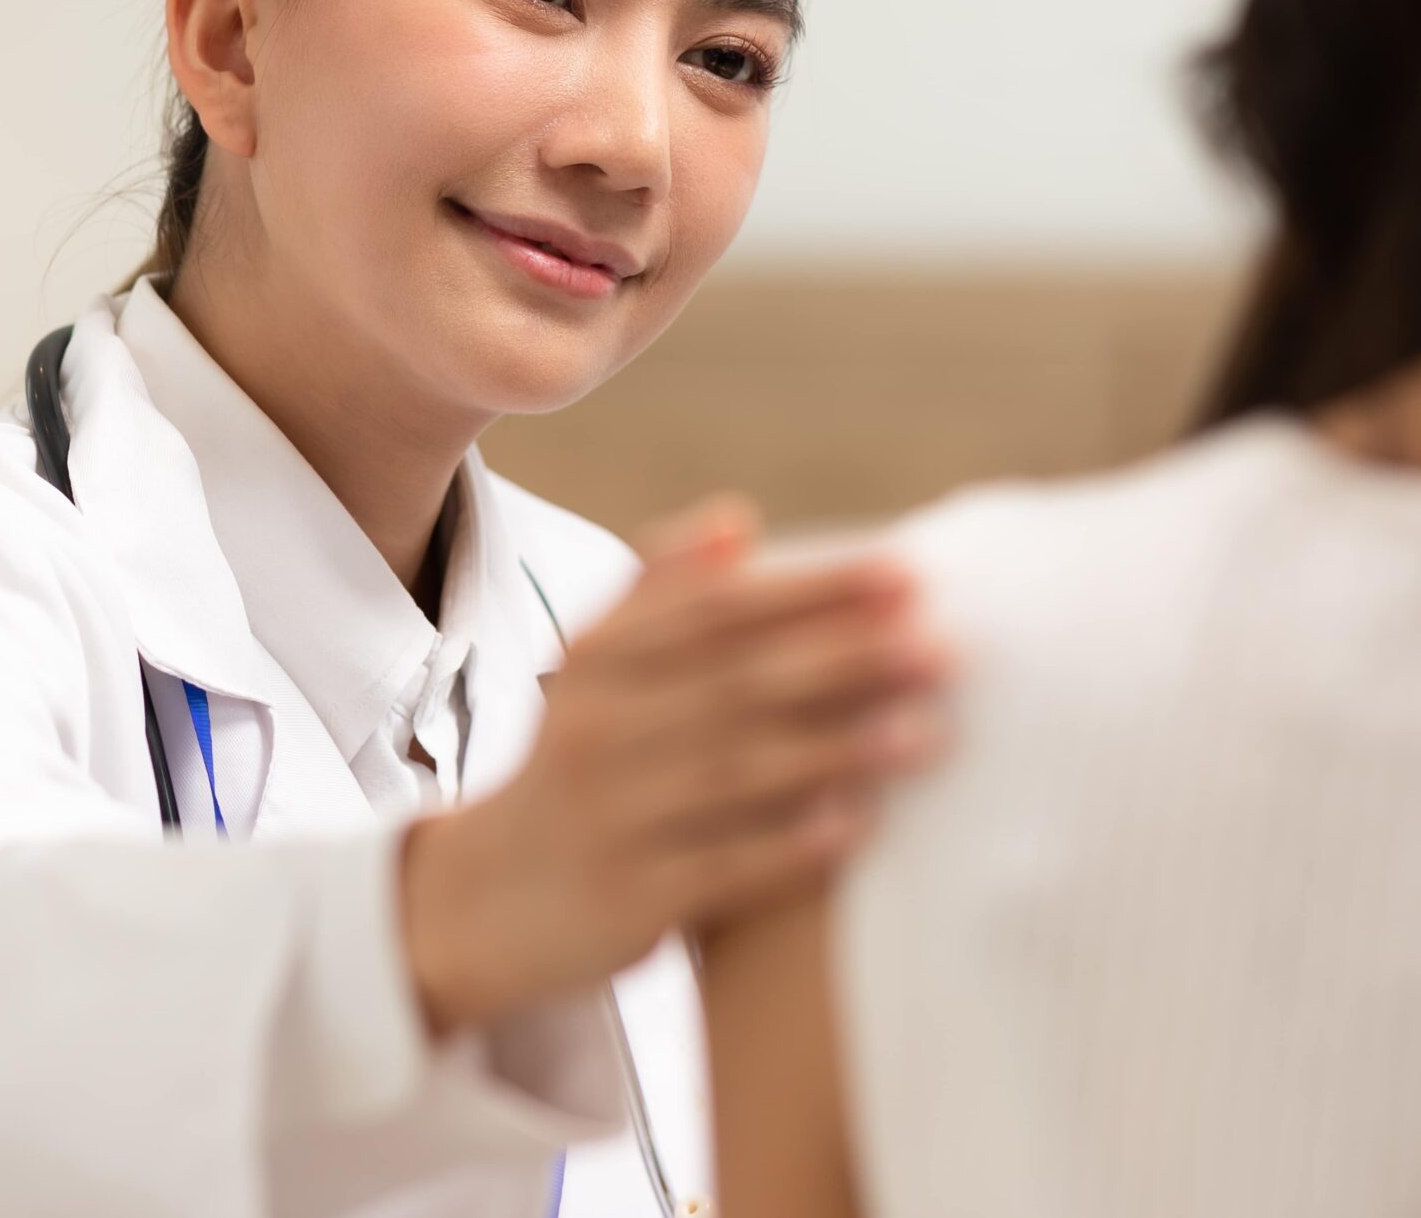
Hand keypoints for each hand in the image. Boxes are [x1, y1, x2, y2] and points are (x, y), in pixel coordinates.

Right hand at [399, 498, 950, 1034]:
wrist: (476, 902)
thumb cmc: (570, 768)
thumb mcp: (594, 671)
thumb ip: (662, 592)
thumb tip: (737, 519)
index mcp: (599, 660)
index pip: (717, 609)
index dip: (814, 589)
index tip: (907, 573)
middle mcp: (598, 728)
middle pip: (737, 683)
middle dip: (847, 661)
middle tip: (943, 649)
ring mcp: (608, 815)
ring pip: (735, 772)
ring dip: (838, 750)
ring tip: (928, 735)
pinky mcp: (624, 897)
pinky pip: (719, 869)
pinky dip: (790, 847)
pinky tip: (859, 829)